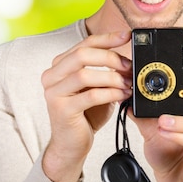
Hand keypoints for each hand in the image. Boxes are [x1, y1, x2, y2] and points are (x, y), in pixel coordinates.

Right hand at [40, 31, 131, 181]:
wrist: (71, 145)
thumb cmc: (85, 115)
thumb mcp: (96, 87)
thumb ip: (105, 72)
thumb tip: (130, 59)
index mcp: (59, 65)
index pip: (84, 44)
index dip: (107, 38)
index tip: (127, 36)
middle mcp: (52, 75)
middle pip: (82, 54)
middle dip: (110, 57)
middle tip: (129, 66)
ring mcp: (54, 92)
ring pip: (85, 74)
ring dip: (112, 78)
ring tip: (128, 84)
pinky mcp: (61, 109)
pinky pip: (90, 95)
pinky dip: (110, 93)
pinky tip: (122, 96)